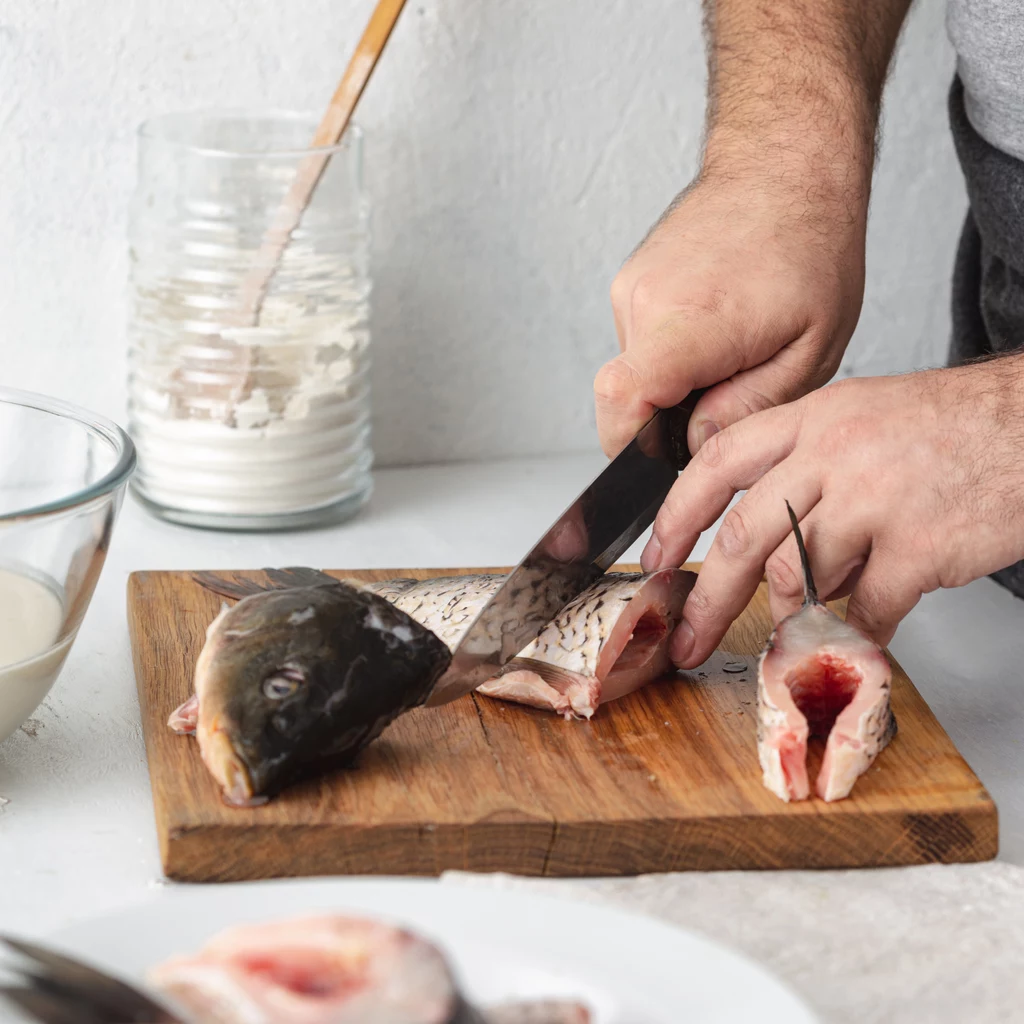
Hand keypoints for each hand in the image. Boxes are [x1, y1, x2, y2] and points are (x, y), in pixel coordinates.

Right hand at [596, 167, 866, 458]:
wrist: (786, 162)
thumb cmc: (811, 246)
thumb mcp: (810, 349)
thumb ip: (748, 408)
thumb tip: (695, 445)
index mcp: (691, 321)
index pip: (621, 400)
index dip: (631, 445)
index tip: (662, 455)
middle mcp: (645, 301)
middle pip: (630, 397)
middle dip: (673, 414)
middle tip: (734, 384)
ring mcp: (631, 286)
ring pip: (637, 370)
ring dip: (678, 378)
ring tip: (733, 342)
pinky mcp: (630, 279)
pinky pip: (641, 341)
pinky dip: (674, 349)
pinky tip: (717, 321)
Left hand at [640, 359, 1023, 666]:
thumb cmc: (955, 426)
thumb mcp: (864, 417)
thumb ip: (807, 471)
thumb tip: (770, 552)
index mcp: (813, 418)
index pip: (718, 463)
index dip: (677, 515)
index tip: (656, 558)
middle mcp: (834, 454)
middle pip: (744, 534)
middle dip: (707, 597)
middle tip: (689, 639)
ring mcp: (876, 499)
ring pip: (799, 574)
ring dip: (792, 615)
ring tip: (797, 631)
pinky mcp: (919, 546)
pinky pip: (867, 608)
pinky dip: (857, 633)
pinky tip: (860, 638)